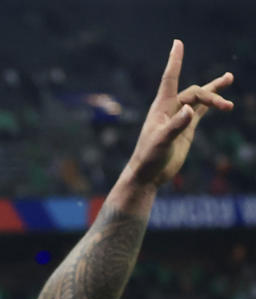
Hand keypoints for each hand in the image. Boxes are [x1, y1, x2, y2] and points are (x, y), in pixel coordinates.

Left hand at [125, 39, 233, 187]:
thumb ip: (176, 125)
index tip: (177, 43)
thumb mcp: (162, 141)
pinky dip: (211, 105)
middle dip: (211, 96)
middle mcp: (170, 109)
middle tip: (227, 106)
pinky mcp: (185, 128)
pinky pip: (200, 111)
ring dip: (214, 91)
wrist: (148, 174)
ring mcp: (179, 117)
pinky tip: (221, 101)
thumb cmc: (149, 157)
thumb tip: (191, 109)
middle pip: (194, 93)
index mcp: (161, 107)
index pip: (170, 79)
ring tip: (230, 78)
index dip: (175, 61)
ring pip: (198, 98)